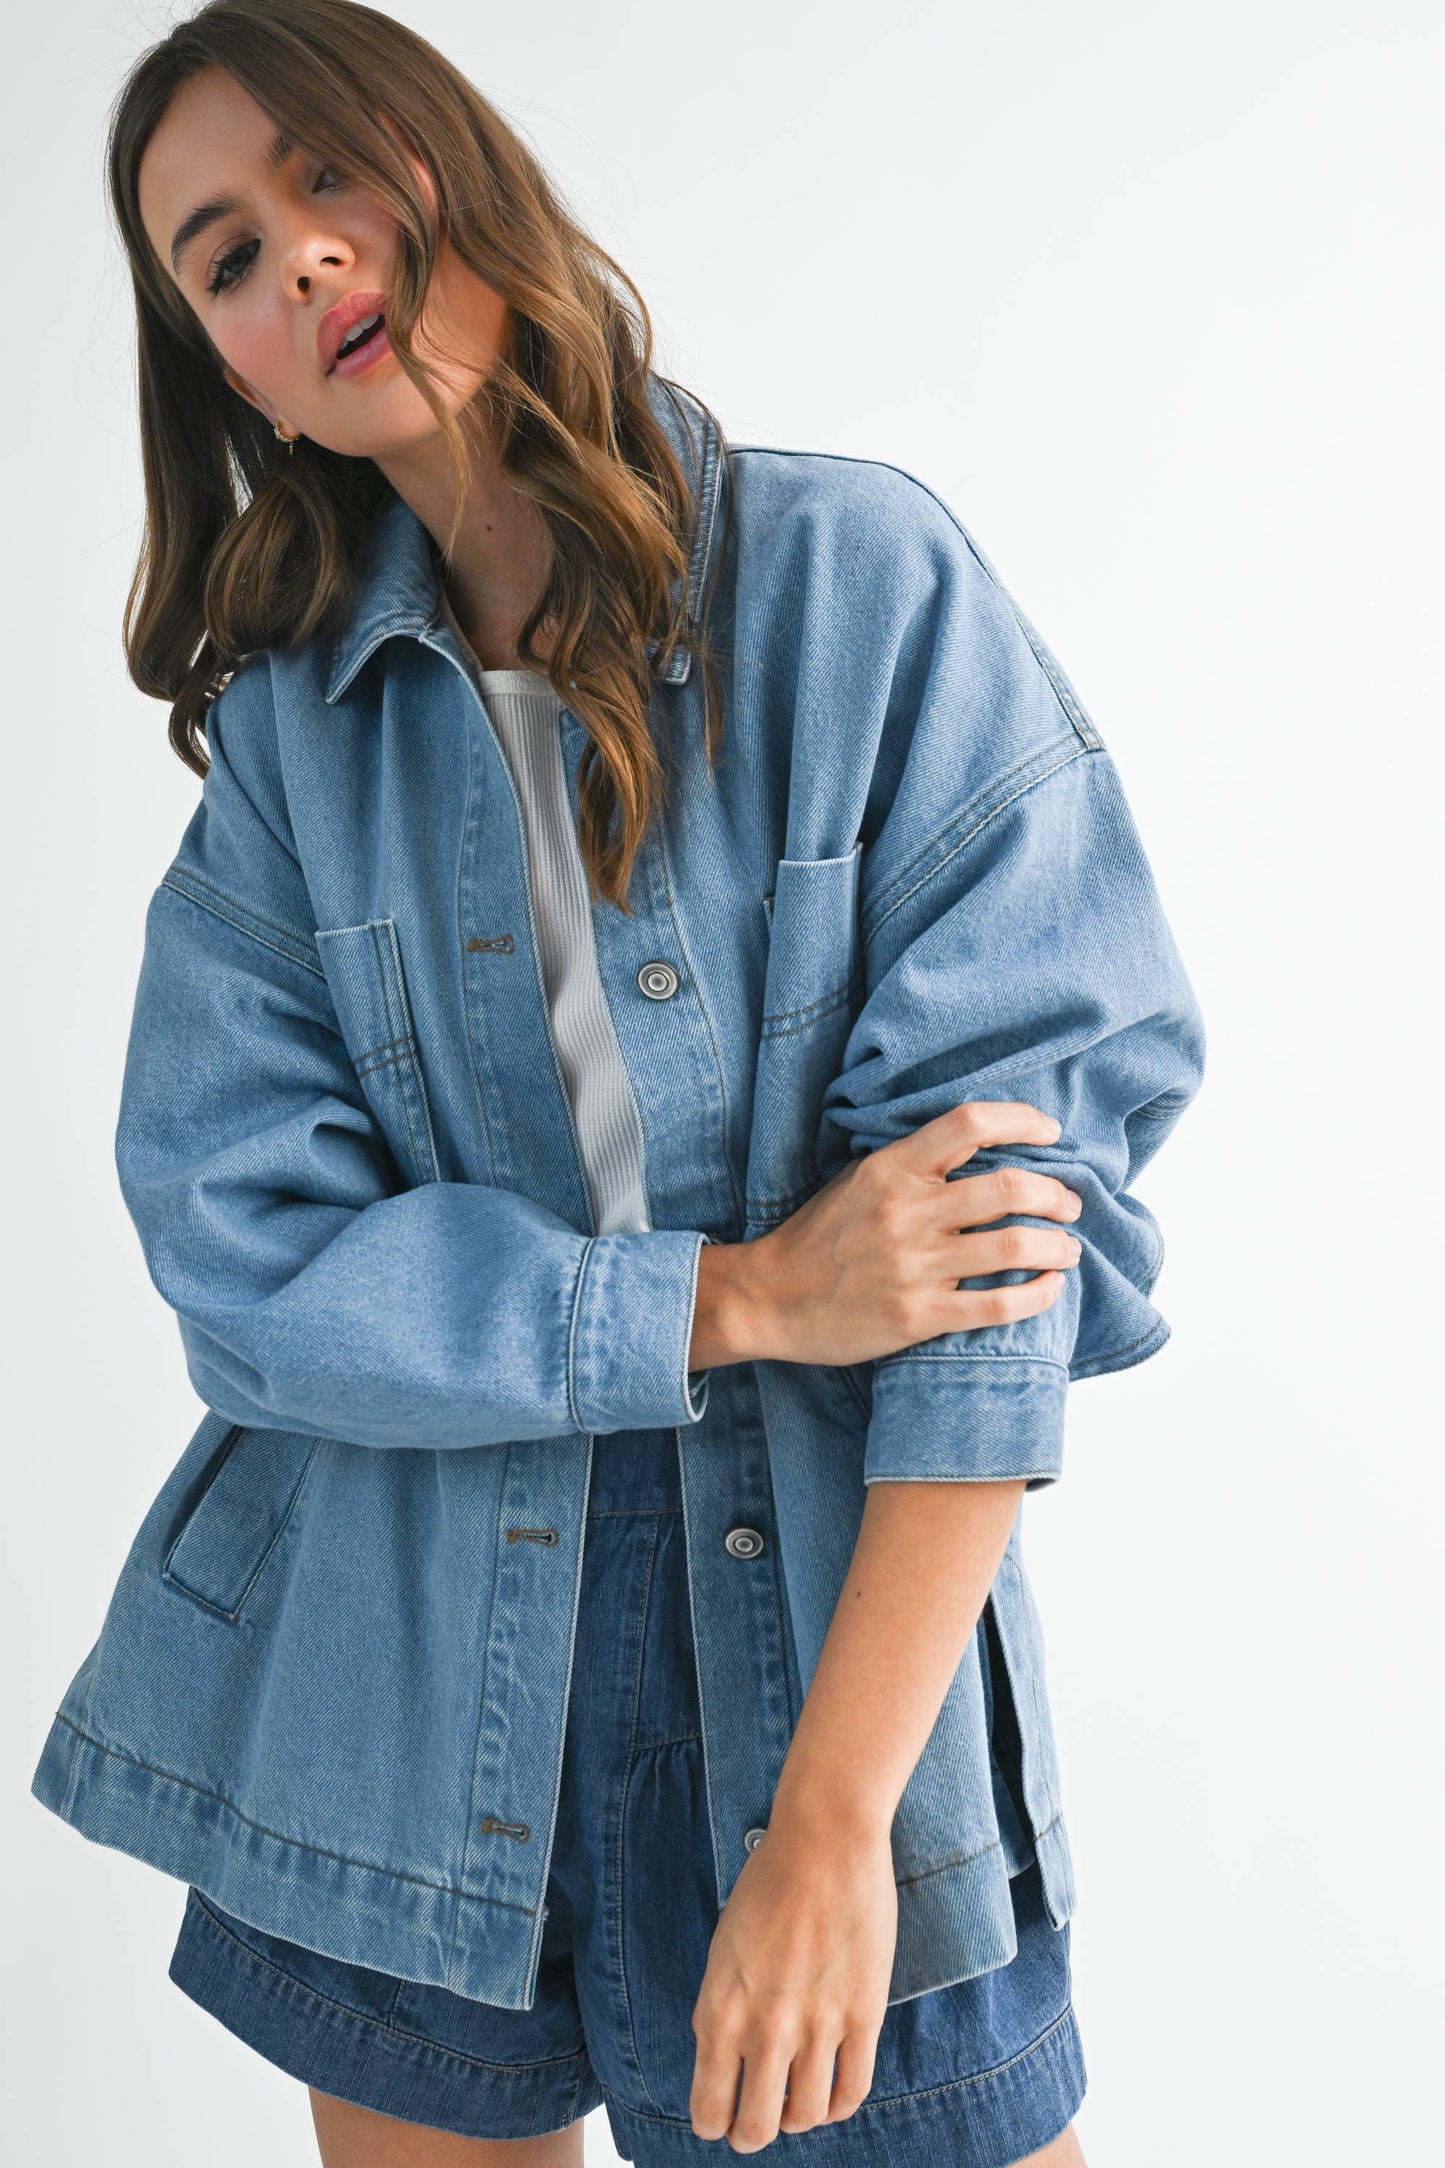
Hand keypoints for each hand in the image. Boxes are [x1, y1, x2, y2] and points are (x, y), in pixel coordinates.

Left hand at [688, 1804, 896, 2149]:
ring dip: (797, 2120)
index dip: (714, 2125)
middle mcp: (764, 2028)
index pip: (708, 2107)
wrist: (823, 1842)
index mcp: (719, 2010)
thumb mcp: (723, 1950)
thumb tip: (730, 2062)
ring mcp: (817, 2025)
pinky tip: (832, 2095)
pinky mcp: (862, 2015)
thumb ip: (724, 2009)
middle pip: (757, 2127)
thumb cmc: (768, 1885)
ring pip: (806, 2116)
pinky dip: (838, 2106)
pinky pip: (852, 2091)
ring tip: (796, 2107)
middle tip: (756, 2127)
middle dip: (752, 2135)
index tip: (720, 2123)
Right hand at [692, 1098, 1082, 1367]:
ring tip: (1068, 1250)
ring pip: (1014, 1246)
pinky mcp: (918, 1316)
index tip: (1051, 1131)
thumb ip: (913, 1164)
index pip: (970, 1122)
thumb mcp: (858, 1180)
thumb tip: (982, 1149)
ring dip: (1058, 1247)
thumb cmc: (819, 1238)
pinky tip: (1049, 1288)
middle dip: (1057, 1194)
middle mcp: (906, 1212)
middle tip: (1070, 1205)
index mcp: (891, 1169)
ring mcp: (914, 1266)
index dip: (1022, 1120)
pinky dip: (1038, 1295)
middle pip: (1009, 1187)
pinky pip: (998, 1306)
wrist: (768, 1299)